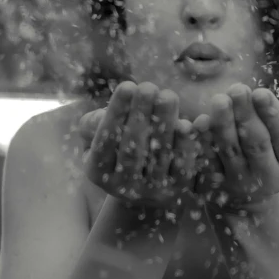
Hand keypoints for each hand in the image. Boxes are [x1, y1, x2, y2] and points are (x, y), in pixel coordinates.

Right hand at [80, 81, 197, 207]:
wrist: (146, 186)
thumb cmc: (118, 148)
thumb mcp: (97, 136)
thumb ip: (93, 124)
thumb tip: (103, 115)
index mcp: (98, 173)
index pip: (105, 141)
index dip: (116, 114)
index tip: (127, 86)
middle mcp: (123, 188)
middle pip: (132, 149)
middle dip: (141, 115)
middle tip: (149, 87)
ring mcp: (151, 193)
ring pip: (158, 155)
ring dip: (164, 123)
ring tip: (167, 96)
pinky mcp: (177, 193)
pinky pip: (182, 167)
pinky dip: (184, 145)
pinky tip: (185, 123)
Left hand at [192, 84, 278, 211]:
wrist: (250, 192)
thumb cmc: (273, 148)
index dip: (271, 114)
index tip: (260, 92)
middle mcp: (269, 177)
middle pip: (257, 143)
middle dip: (246, 115)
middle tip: (237, 89)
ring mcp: (241, 183)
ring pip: (230, 151)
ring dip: (223, 124)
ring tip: (219, 99)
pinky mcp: (216, 185)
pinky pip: (208, 160)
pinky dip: (203, 141)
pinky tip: (199, 122)